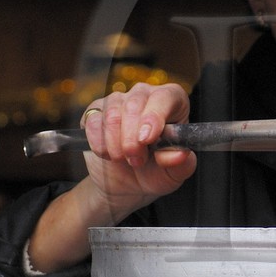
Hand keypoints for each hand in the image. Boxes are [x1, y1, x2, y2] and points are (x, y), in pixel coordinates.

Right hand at [78, 82, 196, 216]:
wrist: (127, 182)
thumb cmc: (156, 171)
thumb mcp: (174, 174)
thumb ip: (182, 164)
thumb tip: (180, 154)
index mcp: (173, 102)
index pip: (165, 96)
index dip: (155, 116)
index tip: (147, 139)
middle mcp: (145, 94)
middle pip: (135, 104)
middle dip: (132, 138)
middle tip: (136, 161)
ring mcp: (119, 100)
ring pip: (112, 114)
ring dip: (116, 143)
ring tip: (125, 160)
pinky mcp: (96, 110)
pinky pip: (93, 120)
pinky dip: (99, 143)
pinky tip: (107, 154)